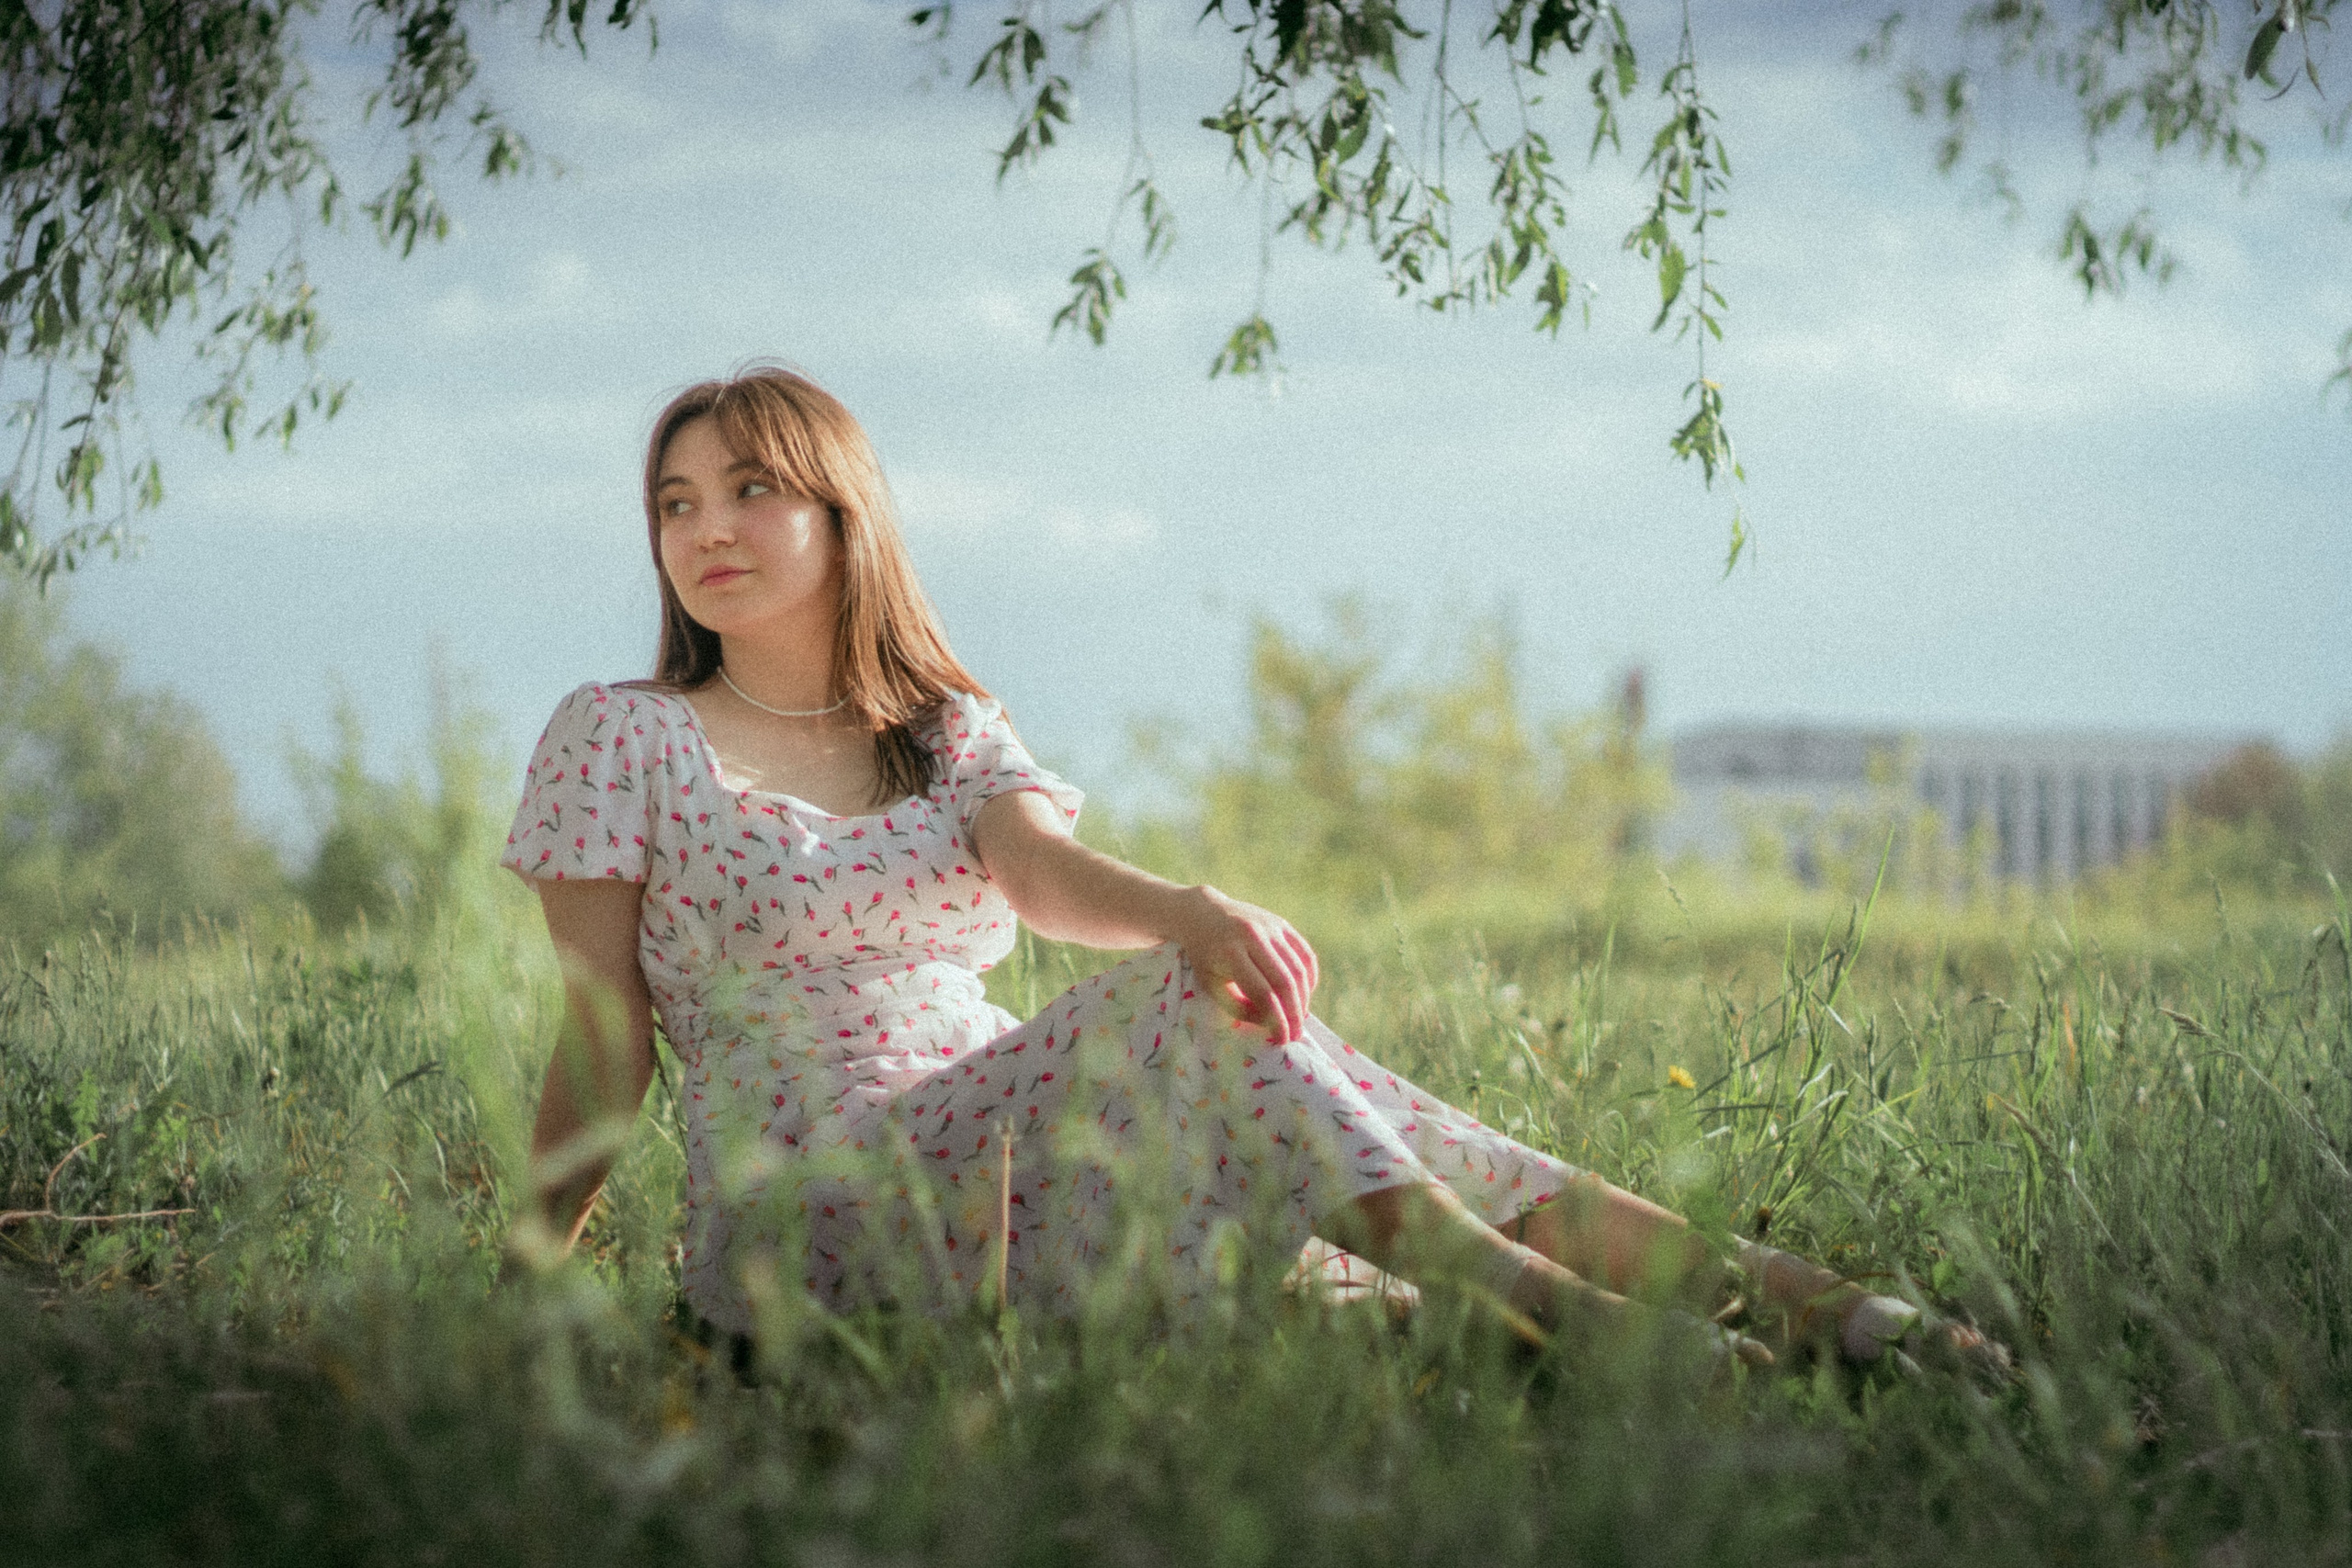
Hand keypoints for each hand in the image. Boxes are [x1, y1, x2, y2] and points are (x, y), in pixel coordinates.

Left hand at [1172, 885, 1320, 1044]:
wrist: (1204, 915)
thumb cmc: (1205, 957)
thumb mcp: (1211, 984)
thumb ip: (1238, 1007)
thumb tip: (1271, 1023)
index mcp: (1230, 953)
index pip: (1262, 993)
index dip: (1276, 1020)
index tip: (1282, 1039)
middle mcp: (1253, 936)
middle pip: (1285, 982)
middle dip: (1294, 1013)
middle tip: (1297, 1034)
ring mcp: (1271, 927)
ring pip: (1299, 969)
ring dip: (1304, 998)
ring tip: (1299, 1017)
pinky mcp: (1282, 924)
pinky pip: (1305, 954)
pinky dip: (1309, 977)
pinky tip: (1304, 993)